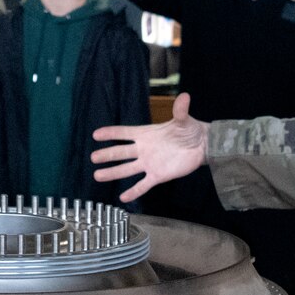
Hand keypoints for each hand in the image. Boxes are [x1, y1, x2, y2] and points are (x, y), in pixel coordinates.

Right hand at [90, 93, 209, 203]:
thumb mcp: (183, 120)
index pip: (124, 133)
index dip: (111, 133)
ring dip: (112, 173)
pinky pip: (143, 185)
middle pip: (121, 152)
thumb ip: (180, 111)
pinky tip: (123, 198)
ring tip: (97, 176)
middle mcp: (144, 149)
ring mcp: (149, 163)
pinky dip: (134, 191)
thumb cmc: (190, 130)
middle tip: (93, 157)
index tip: (96, 135)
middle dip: (107, 154)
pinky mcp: (158, 175)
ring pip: (127, 169)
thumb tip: (185, 97)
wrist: (201, 146)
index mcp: (146, 134)